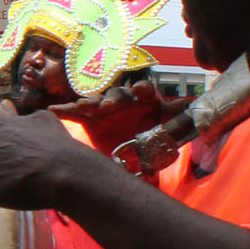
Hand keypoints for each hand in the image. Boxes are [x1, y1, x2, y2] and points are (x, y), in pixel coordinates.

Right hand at [51, 79, 185, 148]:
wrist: (135, 158)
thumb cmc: (154, 139)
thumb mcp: (169, 127)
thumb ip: (180, 115)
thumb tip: (195, 104)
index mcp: (145, 102)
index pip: (143, 91)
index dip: (142, 90)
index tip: (141, 92)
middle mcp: (124, 103)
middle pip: (117, 95)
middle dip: (112, 99)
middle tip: (109, 107)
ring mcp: (104, 110)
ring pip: (96, 102)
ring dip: (90, 103)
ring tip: (83, 107)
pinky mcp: (88, 120)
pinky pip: (74, 114)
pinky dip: (64, 112)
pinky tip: (54, 112)